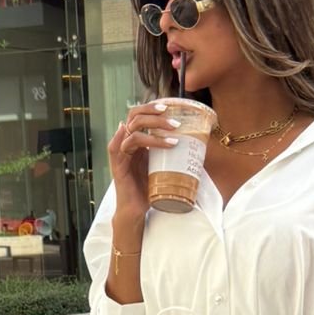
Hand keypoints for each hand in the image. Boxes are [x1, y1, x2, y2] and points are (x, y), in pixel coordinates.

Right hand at [108, 102, 179, 218]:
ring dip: (152, 128)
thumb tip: (196, 144)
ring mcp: (121, 153)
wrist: (137, 210)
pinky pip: (118, 147)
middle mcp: (127, 142)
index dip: (152, 106)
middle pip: (135, 115)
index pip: (141, 114)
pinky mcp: (117, 165)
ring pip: (132, 129)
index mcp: (137, 140)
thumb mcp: (164, 166)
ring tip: (173, 134)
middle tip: (173, 119)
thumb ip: (173, 153)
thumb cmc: (151, 188)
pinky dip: (128, 139)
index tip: (170, 105)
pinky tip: (141, 136)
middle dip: (154, 113)